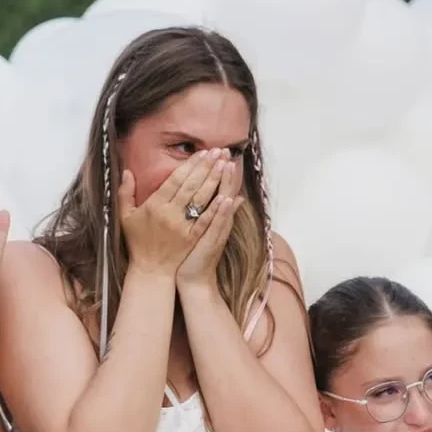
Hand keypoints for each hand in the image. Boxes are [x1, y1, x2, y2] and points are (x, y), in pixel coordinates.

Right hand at [119, 150, 230, 277]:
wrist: (150, 269)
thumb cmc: (137, 242)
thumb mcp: (125, 217)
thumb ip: (125, 193)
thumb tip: (127, 171)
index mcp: (153, 206)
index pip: (175, 180)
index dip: (190, 165)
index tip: (202, 153)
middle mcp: (169, 214)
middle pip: (191, 186)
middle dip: (206, 167)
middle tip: (218, 151)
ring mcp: (182, 226)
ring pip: (200, 199)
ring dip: (214, 180)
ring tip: (225, 165)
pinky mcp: (192, 238)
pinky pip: (205, 220)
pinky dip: (216, 208)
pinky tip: (227, 195)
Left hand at [176, 155, 242, 288]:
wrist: (194, 280)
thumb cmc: (196, 255)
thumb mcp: (208, 231)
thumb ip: (219, 212)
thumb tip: (236, 197)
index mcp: (214, 216)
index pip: (219, 188)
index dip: (220, 170)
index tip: (219, 152)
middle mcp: (218, 221)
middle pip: (224, 190)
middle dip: (224, 171)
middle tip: (225, 151)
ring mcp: (217, 231)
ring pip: (224, 204)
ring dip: (227, 185)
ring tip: (228, 166)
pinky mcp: (211, 242)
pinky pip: (219, 225)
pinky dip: (224, 212)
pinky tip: (228, 199)